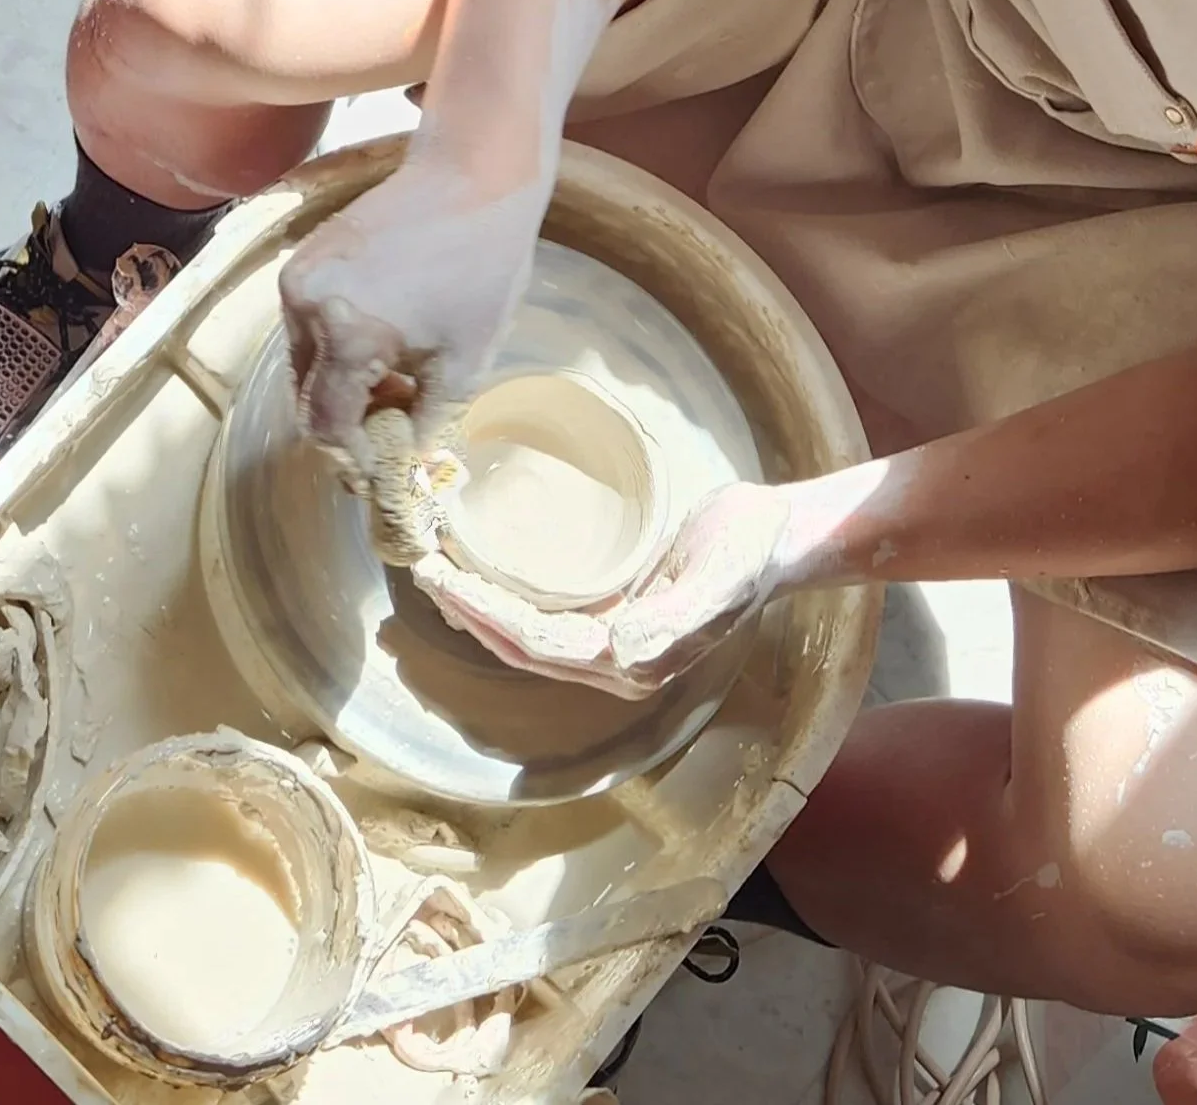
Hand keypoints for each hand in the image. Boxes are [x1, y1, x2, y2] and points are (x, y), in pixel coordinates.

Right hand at [279, 164, 546, 461]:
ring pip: (303, 359)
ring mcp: (298, 276)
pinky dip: (334, 347)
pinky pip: (307, 323)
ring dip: (339, 384)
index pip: (326, 422)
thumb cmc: (480, 269)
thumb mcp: (463, 360)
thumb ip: (426, 417)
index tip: (381, 468)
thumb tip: (407, 456)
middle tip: (391, 429)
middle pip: (305, 393)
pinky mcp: (305, 256)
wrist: (470, 177)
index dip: (352, 455)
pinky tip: (382, 344)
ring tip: (394, 383)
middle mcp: (305, 306)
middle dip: (344, 421)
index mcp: (345, 336)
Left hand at [409, 481, 796, 698]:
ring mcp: (612, 636)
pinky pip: (543, 612)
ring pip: (526, 632)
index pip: (538, 645)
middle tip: (423, 569)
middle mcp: (616, 659)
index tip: (445, 581)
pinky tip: (481, 570)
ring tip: (437, 572)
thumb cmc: (747, 555)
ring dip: (479, 607)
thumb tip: (619, 654)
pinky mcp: (610, 608)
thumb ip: (675, 623)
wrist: (773, 536)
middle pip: (521, 644)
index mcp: (634, 661)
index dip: (487, 617)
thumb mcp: (719, 583)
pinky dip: (505, 595)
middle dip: (469, 613)